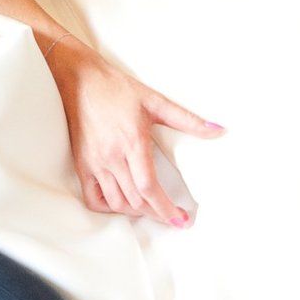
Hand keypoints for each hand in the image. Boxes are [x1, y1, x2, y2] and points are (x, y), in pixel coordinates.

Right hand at [46, 38, 220, 224]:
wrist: (80, 79)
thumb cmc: (117, 88)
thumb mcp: (155, 101)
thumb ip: (188, 119)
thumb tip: (219, 129)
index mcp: (132, 142)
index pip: (149, 187)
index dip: (166, 209)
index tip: (182, 220)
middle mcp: (112, 156)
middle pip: (136, 200)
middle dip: (157, 214)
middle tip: (173, 217)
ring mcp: (94, 162)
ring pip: (116, 202)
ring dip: (136, 212)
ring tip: (152, 210)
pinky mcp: (81, 164)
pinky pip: (93, 198)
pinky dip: (109, 207)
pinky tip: (122, 204)